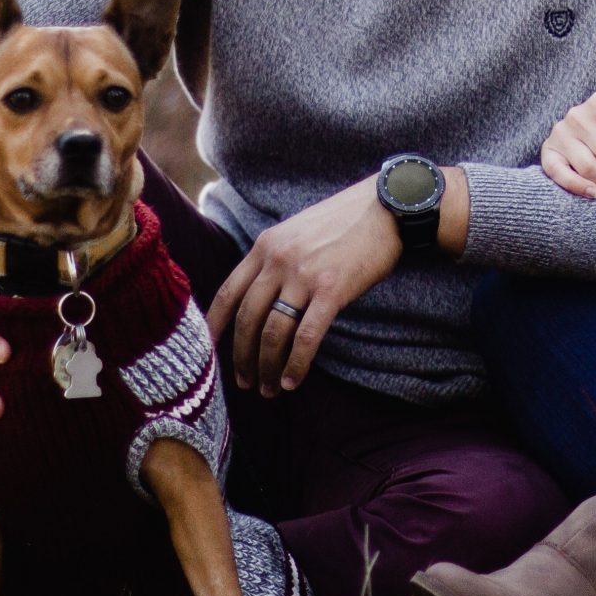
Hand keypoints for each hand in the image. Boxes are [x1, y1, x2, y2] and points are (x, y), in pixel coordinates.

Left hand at [207, 178, 400, 395]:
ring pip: (273, 332)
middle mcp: (277, 260)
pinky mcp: (331, 290)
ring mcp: (303, 275)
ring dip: (267, 367)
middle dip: (242, 357)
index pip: (228, 293)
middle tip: (243, 382)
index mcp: (265, 246)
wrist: (385, 206)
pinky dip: (296, 363)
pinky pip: (306, 336)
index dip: (215, 326)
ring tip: (268, 388)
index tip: (210, 351)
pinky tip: (292, 381)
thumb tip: (261, 297)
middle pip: (247, 319)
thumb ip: (275, 259)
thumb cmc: (344, 222)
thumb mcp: (296, 232)